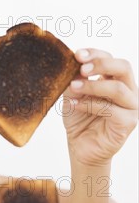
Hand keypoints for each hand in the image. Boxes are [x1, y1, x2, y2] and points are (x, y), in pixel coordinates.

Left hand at [62, 49, 137, 166]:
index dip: (95, 54)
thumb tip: (72, 63)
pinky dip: (90, 105)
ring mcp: (131, 106)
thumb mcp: (73, 96)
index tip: (77, 54)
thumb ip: (75, 80)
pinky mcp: (128, 123)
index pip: (111, 58)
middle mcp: (128, 91)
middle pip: (123, 67)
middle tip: (81, 68)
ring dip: (93, 86)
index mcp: (117, 80)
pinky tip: (75, 105)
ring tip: (74, 87)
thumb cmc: (79, 121)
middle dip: (101, 64)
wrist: (80, 149)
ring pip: (117, 88)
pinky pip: (111, 110)